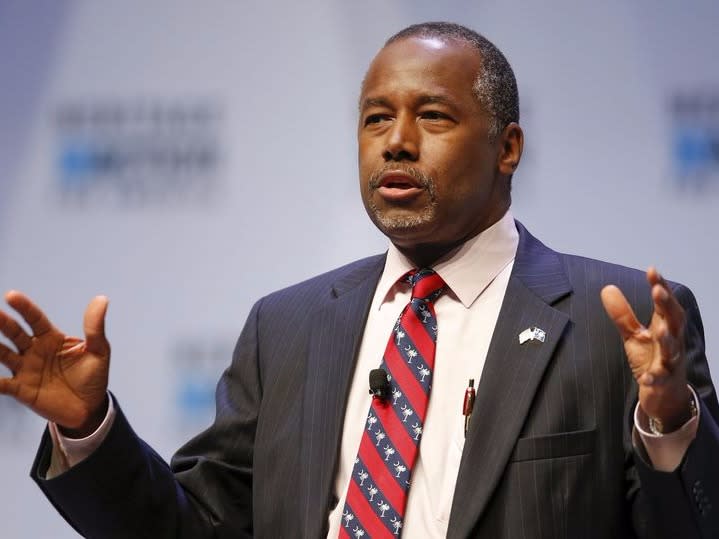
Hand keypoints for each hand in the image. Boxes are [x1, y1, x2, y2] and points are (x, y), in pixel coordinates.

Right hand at [0, 291, 110, 436]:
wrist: (90, 408)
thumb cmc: (93, 377)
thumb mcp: (99, 351)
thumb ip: (95, 327)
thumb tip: (101, 299)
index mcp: (52, 339)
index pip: (35, 319)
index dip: (24, 308)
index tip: (11, 296)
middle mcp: (34, 351)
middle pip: (15, 333)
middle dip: (3, 323)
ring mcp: (26, 370)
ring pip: (3, 354)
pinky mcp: (22, 390)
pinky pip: (3, 385)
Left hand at [601, 268, 692, 432]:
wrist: (665, 395)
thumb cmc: (652, 359)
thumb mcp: (634, 335)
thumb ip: (622, 314)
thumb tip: (607, 287)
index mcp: (664, 327)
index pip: (664, 304)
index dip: (660, 287)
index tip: (652, 270)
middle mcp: (671, 342)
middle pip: (673, 321)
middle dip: (667, 306)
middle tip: (658, 290)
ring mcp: (669, 362)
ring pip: (672, 350)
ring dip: (667, 340)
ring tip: (660, 330)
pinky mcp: (663, 382)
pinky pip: (659, 379)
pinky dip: (654, 377)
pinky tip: (646, 377)